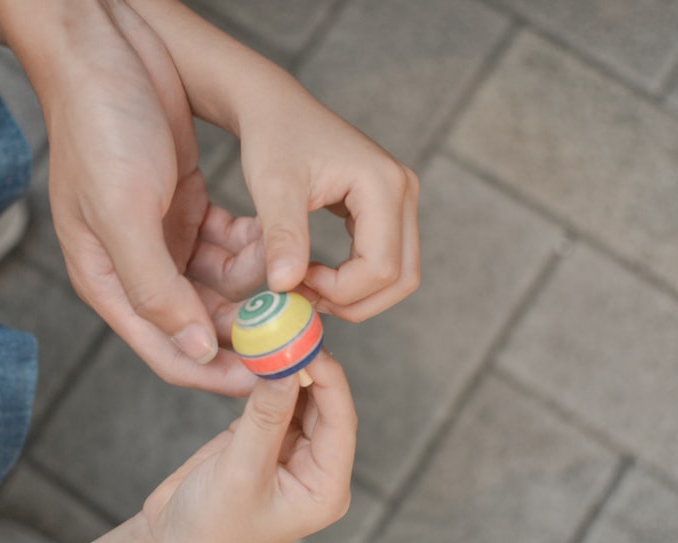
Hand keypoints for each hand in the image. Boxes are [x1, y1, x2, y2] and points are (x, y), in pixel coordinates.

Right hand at [0, 0, 263, 394]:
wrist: (106, 50)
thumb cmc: (100, 129)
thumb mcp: (122, 213)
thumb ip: (155, 287)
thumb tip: (197, 349)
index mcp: (109, 283)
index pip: (170, 351)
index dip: (218, 373)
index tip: (268, 380)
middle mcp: (138, 269)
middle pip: (202, 323)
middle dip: (249, 328)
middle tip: (299, 333)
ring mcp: (164, 240)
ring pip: (222, 286)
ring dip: (257, 284)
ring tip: (291, 277)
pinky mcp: (188, 209)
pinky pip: (230, 247)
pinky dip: (253, 246)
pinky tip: (272, 239)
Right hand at [141, 351, 355, 542]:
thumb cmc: (209, 527)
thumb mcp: (240, 471)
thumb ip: (266, 416)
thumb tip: (288, 365)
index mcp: (326, 488)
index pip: (341, 422)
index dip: (328, 378)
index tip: (308, 343)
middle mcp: (317, 470)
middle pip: (326, 406)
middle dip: (309, 368)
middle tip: (290, 329)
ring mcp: (293, 454)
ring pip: (302, 398)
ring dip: (289, 369)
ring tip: (275, 334)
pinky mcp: (267, 440)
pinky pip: (277, 401)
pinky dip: (269, 379)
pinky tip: (261, 355)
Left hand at [239, 89, 421, 321]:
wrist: (275, 107)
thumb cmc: (272, 138)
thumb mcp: (272, 188)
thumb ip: (282, 238)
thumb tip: (284, 287)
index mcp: (384, 185)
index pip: (382, 267)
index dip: (339, 290)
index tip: (294, 281)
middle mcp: (404, 191)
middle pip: (401, 278)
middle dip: (353, 301)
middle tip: (305, 296)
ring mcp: (401, 200)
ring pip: (398, 275)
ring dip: (355, 295)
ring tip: (307, 284)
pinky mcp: (389, 208)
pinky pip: (386, 260)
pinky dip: (354, 280)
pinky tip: (315, 272)